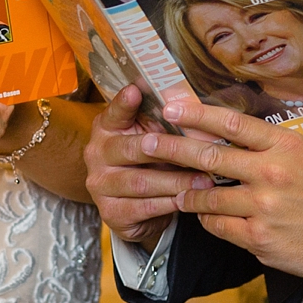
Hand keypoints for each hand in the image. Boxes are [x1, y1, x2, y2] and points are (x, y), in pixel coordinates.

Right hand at [84, 84, 207, 245]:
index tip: (136, 90)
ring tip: (205, 181)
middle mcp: (97, 154)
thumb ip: (164, 122)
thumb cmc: (151, 164)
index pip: (114, 112)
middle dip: (168, 151)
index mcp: (106, 128)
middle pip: (132, 149)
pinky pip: (144, 207)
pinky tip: (190, 200)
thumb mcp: (155, 138)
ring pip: (142, 182)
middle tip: (196, 152)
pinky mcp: (111, 212)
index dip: (125, 103)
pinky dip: (170, 203)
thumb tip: (192, 106)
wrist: (138, 209)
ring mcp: (100, 185)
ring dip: (177, 182)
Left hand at [142, 96, 302, 280]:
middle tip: (145, 144)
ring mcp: (263, 207)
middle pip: (209, 157)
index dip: (196, 114)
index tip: (171, 107)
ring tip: (175, 190)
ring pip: (207, 196)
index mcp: (284, 146)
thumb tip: (251, 126)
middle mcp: (270, 173)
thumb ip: (283, 139)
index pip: (231, 123)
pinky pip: (219, 226)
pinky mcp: (259, 237)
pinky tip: (204, 216)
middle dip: (171, 149)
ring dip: (187, 193)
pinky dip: (208, 220)